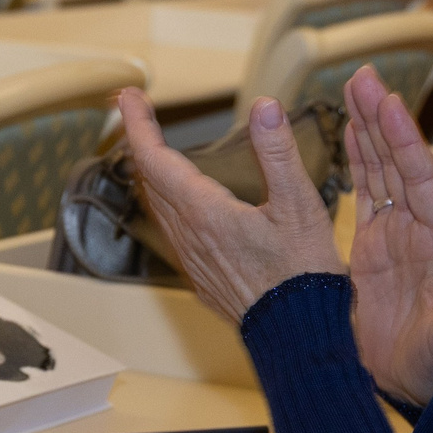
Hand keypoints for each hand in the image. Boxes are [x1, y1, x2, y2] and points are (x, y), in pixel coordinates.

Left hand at [116, 87, 340, 324]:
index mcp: (205, 212)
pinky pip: (174, 232)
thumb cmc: (303, 274)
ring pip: (159, 208)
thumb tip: (265, 107)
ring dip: (153, 173)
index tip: (129, 97)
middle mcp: (189, 236)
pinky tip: (182, 202)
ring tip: (154, 148)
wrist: (300, 334)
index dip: (138, 124)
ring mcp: (193, 260)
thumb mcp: (299, 206)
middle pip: (151, 180)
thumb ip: (278, 153)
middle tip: (138, 111)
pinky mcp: (204, 277)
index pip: (155, 159)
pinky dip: (168, 203)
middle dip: (142, 141)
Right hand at [341, 65, 432, 404]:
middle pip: (401, 162)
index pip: (424, 181)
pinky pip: (365, 193)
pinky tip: (348, 131)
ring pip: (382, 170)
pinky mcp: (373, 247)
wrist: (413, 389)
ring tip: (355, 87)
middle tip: (364, 76)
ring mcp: (397, 235)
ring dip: (368, 128)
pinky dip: (356, 159)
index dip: (406, 142)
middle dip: (382, 118)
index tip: (390, 104)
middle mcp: (421, 230)